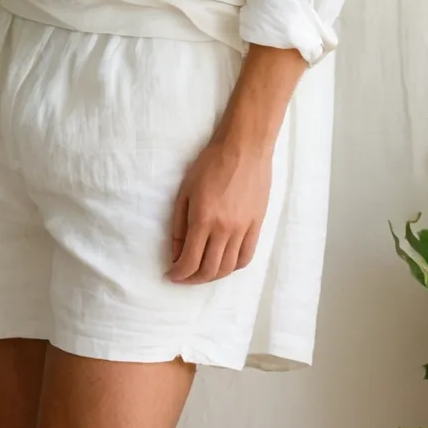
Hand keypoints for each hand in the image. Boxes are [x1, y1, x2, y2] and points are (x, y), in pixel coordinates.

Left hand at [166, 137, 272, 283]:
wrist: (244, 147)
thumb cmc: (210, 164)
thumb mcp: (185, 191)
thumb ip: (179, 225)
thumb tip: (176, 252)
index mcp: (203, 219)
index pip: (190, 261)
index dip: (178, 274)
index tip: (171, 274)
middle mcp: (224, 229)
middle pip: (209, 270)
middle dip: (192, 279)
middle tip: (184, 276)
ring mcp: (243, 229)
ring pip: (228, 268)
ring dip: (212, 276)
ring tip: (201, 273)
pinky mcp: (257, 225)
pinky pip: (246, 256)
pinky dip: (233, 267)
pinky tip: (224, 264)